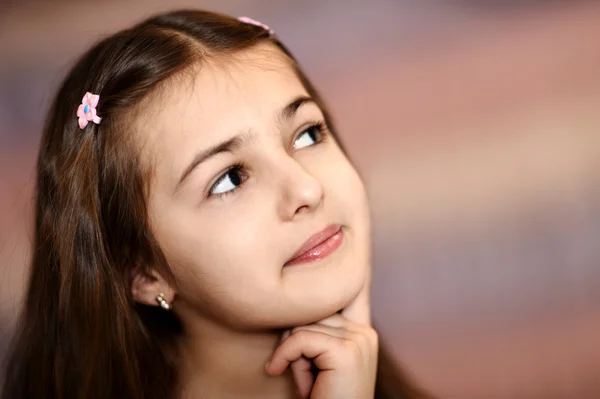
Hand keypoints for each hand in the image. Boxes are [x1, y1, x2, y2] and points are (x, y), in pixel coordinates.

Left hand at [265, 283, 376, 398]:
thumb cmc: (323, 398)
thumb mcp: (318, 360)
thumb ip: (315, 330)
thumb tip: (290, 299)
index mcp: (363, 330)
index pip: (345, 290)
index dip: (327, 283)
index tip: (314, 259)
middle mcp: (366, 331)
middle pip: (311, 309)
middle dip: (294, 337)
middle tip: (299, 369)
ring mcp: (359, 339)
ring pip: (303, 324)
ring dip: (291, 352)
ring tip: (302, 378)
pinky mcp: (346, 351)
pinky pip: (300, 339)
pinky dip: (283, 356)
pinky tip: (277, 372)